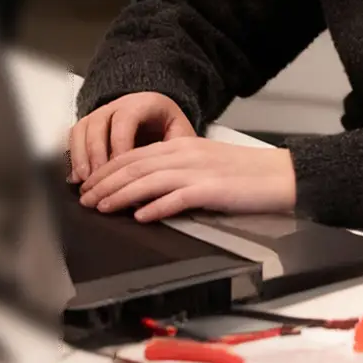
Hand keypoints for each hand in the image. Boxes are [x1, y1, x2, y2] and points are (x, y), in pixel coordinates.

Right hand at [66, 91, 193, 184]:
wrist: (162, 118)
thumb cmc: (171, 130)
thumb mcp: (181, 137)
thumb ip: (173, 154)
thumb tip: (157, 183)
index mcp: (145, 103)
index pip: (126, 118)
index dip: (120, 144)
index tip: (122, 170)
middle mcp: (119, 104)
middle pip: (99, 123)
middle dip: (97, 154)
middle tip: (100, 181)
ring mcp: (102, 112)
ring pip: (84, 128)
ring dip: (82, 156)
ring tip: (85, 182)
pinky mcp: (91, 124)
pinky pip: (75, 135)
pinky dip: (74, 156)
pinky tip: (77, 178)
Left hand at [80, 134, 297, 221]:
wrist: (278, 175)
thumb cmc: (243, 174)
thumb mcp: (203, 163)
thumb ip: (175, 172)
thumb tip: (144, 190)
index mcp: (181, 145)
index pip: (133, 155)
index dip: (107, 170)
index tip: (88, 184)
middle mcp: (184, 154)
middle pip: (134, 166)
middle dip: (104, 183)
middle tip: (84, 199)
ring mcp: (197, 171)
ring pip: (148, 181)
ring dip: (120, 195)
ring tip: (101, 208)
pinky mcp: (211, 190)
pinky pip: (176, 198)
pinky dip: (155, 207)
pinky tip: (140, 217)